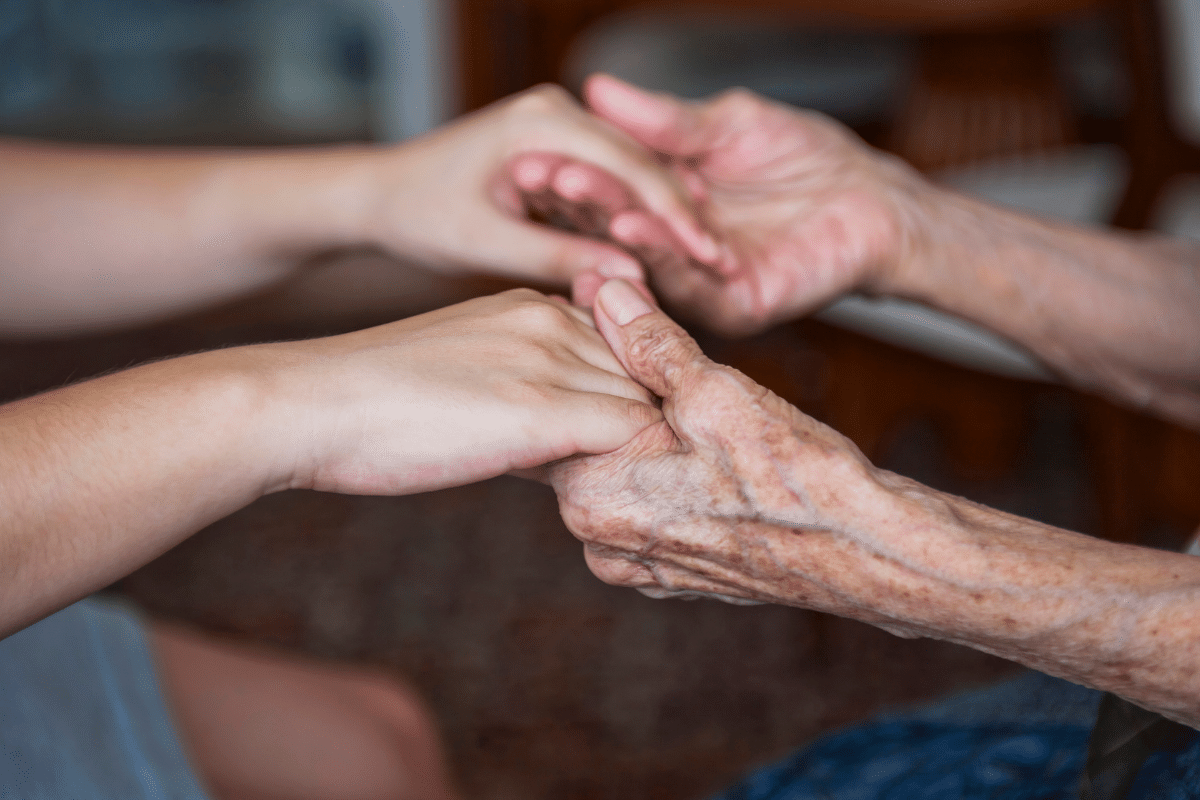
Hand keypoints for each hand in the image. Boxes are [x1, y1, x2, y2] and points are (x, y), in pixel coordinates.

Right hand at [274, 288, 660, 495]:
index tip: (613, 446)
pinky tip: (595, 500)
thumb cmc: (379, 403)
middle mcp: (552, 320)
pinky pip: (629, 436)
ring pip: (644, 405)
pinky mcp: (541, 410)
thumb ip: (527, 386)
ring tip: (608, 492)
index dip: (626, 400)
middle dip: (640, 426)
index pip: (626, 349)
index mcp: (534, 305)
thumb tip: (570, 441)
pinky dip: (624, 471)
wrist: (312, 406)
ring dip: (633, 452)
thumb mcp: (467, 372)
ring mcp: (549, 361)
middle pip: (645, 374)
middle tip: (624, 477)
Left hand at [360, 84, 717, 285]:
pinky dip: (640, 208)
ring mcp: (559, 123)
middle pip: (641, 162)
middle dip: (684, 212)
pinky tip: (671, 242)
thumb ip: (559, 255)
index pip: (629, 166)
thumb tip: (629, 276)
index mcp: (540, 123)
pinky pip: (613, 176)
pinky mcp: (559, 143)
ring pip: (633, 168)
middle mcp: (556, 111)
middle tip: (724, 259)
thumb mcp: (487, 243)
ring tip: (711, 255)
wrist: (383, 193)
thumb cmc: (420, 214)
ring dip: (669, 211)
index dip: (674, 215)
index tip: (711, 255)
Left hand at [548, 279, 893, 614]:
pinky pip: (647, 510)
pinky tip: (715, 464)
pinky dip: (667, 480)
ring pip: (617, 476)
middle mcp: (599, 542)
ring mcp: (635, 565)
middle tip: (677, 378)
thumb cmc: (798, 480)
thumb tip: (603, 292)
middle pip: (583, 444)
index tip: (624, 336)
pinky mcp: (668, 575)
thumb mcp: (718, 392)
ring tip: (701, 419)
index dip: (590, 360)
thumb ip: (649, 343)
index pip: (556, 409)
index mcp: (594, 496)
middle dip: (617, 401)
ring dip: (645, 441)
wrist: (867, 555)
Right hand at [559, 75, 928, 333]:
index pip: (607, 188)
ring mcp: (697, 281)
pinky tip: (631, 225)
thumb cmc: (805, 157)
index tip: (530, 149)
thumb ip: (667, 121)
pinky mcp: (729, 309)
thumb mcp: (729, 124)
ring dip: (605, 222)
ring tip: (574, 192)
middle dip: (577, 196)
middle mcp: (671, 246)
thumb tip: (596, 88)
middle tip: (538, 173)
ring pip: (642, 256)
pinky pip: (686, 285)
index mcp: (662, 201)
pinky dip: (657, 255)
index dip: (571, 169)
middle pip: (613, 223)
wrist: (871, 199)